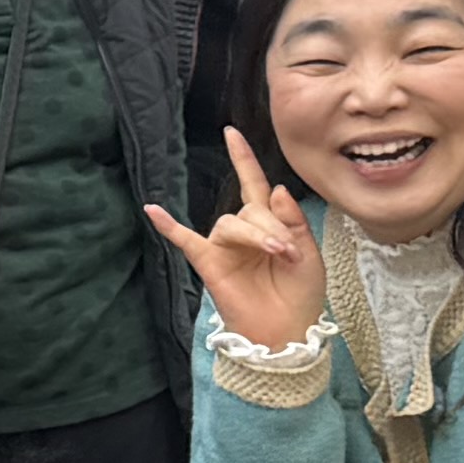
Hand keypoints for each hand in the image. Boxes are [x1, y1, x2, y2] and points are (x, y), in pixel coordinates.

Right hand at [143, 124, 323, 358]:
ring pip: (232, 223)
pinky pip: (185, 240)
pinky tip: (153, 210)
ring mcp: (222, 247)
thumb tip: (275, 188)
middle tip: (290, 252)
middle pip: (250, 209)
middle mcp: (242, 231)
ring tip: (279, 254)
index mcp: (268, 224)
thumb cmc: (300, 294)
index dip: (243, 158)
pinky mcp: (208, 263)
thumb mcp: (310, 252)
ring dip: (258, 235)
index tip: (231, 132)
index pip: (253, 184)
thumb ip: (293, 220)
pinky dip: (169, 226)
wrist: (287, 330)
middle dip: (273, 227)